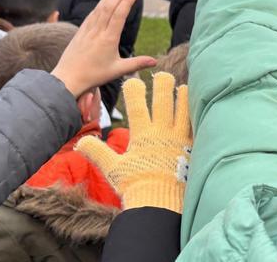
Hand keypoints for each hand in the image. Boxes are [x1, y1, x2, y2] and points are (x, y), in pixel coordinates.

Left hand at [51, 0, 156, 96]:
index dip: (127, 1)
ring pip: (100, 8)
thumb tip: (156, 61)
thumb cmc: (94, 76)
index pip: (119, 15)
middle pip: (110, 7)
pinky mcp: (81, 31)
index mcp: (108, 39)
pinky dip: (100, 4)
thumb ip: (137, 63)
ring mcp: (88, 29)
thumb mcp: (118, 70)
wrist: (68, 78)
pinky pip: (92, 13)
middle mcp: (97, 31)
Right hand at [76, 73, 191, 211]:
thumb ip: (97, 153)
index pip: (137, 104)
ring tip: (182, 87)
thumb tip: (80, 143)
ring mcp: (178, 138)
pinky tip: (196, 110)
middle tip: (162, 75)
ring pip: (183, 109)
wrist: (160, 202)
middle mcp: (162, 132)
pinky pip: (195, 125)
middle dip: (162, 84)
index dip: (135, 89)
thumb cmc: (136, 185)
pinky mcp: (190, 147)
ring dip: (182, 97)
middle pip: (163, 100)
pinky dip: (195, 115)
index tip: (134, 80)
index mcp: (142, 134)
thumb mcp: (113, 169)